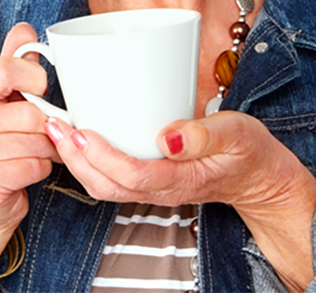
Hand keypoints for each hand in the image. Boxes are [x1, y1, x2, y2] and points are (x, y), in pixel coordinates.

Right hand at [0, 24, 58, 276]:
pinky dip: (43, 168)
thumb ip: (13, 64)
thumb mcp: (1, 101)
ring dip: (50, 147)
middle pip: (28, 112)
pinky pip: (33, 166)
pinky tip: (34, 168)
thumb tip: (24, 29)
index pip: (3, 69)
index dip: (34, 76)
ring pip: (34, 140)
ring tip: (45, 148)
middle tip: (53, 127)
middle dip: (50, 123)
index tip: (43, 87)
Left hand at [43, 111, 315, 290]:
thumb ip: (204, 135)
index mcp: (182, 179)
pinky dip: (89, 161)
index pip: (133, 176)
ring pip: (105, 186)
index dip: (102, 156)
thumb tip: (167, 137)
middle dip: (76, 158)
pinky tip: (81, 138)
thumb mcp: (237, 135)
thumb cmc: (249, 153)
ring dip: (77, 161)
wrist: (261, 178)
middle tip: (54, 125)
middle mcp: (163, 189)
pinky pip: (113, 178)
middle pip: (107, 185)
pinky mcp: (152, 178)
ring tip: (58, 130)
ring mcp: (155, 187)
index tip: (81, 130)